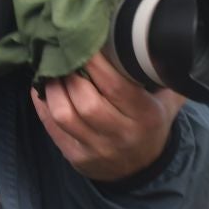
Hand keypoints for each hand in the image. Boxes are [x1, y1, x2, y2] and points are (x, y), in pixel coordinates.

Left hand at [30, 52, 186, 182]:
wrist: (143, 171)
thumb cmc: (150, 125)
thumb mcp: (167, 102)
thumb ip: (164, 74)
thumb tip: (157, 37)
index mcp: (145, 117)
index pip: (116, 86)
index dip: (96, 63)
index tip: (84, 41)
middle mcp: (121, 135)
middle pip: (86, 102)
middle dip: (70, 74)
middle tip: (62, 53)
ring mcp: (97, 149)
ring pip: (64, 115)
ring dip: (52, 88)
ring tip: (50, 70)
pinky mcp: (76, 157)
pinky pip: (52, 128)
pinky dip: (42, 105)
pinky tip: (41, 87)